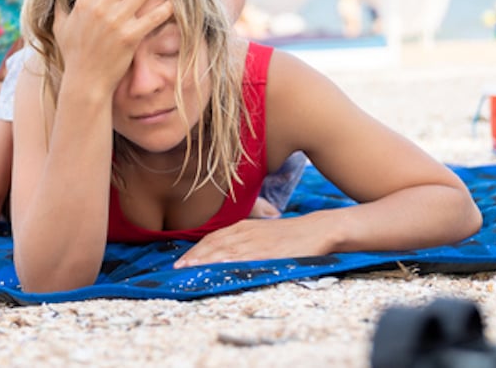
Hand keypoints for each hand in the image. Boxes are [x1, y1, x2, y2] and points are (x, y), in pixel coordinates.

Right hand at [54, 0, 172, 90]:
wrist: (85, 81)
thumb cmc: (73, 55)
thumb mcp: (60, 27)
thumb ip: (60, 6)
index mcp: (84, 3)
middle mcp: (100, 8)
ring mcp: (116, 22)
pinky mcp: (131, 37)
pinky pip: (153, 17)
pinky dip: (166, 7)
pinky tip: (175, 0)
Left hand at [174, 214, 332, 267]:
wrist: (317, 229)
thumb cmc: (289, 234)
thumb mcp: (262, 232)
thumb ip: (244, 240)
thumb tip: (226, 252)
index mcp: (242, 227)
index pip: (212, 238)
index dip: (196, 249)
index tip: (182, 260)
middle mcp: (246, 232)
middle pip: (214, 244)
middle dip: (194, 256)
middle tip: (178, 267)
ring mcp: (256, 241)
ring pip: (225, 250)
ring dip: (205, 259)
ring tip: (189, 269)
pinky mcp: (269, 251)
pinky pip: (246, 256)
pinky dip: (230, 261)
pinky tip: (219, 265)